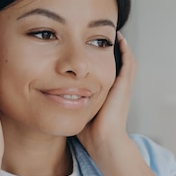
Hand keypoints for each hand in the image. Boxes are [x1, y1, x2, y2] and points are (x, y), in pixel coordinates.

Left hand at [77, 33, 135, 158]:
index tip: (89, 46)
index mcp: (107, 93)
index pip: (104, 70)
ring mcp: (123, 86)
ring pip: (126, 60)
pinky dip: (126, 50)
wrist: (104, 142)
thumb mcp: (77, 110)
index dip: (99, 58)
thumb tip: (47, 95)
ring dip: (120, 46)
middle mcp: (117, 88)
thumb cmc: (89, 132)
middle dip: (110, 48)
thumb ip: (67, 101)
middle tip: (102, 34)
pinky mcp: (124, 86)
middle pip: (117, 62)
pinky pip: (128, 63)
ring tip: (113, 33)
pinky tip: (120, 39)